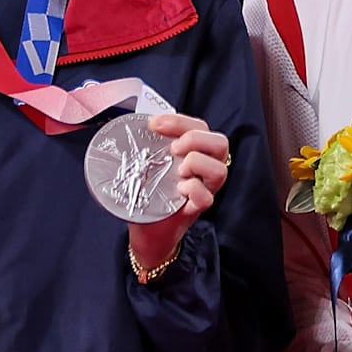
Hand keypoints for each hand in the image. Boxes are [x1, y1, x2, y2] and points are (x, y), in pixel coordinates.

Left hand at [127, 112, 231, 272]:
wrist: (148, 230)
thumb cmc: (150, 194)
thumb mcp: (150, 163)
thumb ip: (150, 145)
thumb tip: (132, 125)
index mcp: (196, 152)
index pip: (200, 127)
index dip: (180, 121)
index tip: (154, 124)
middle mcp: (205, 169)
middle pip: (220, 143)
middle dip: (195, 138)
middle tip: (173, 148)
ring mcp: (205, 189)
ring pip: (220, 169)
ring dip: (198, 163)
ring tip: (178, 170)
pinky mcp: (196, 209)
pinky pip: (206, 197)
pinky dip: (193, 189)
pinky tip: (179, 189)